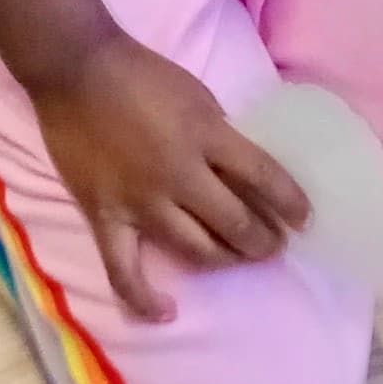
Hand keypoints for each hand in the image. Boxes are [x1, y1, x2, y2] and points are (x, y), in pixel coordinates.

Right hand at [32, 30, 309, 322]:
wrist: (77, 71)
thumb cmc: (143, 75)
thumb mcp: (199, 94)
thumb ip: (219, 135)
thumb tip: (241, 171)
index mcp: (206, 135)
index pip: (263, 176)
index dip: (291, 202)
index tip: (304, 219)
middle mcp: (179, 175)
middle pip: (233, 222)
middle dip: (263, 240)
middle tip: (276, 245)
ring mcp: (141, 202)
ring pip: (194, 249)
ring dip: (225, 260)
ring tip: (241, 259)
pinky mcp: (106, 218)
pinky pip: (124, 271)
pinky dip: (144, 298)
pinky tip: (167, 312)